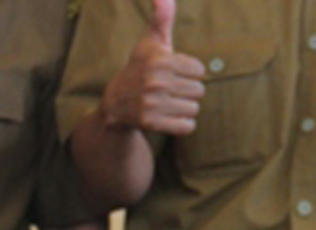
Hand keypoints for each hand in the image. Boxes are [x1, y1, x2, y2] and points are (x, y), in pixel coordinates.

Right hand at [99, 0, 204, 137]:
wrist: (115, 103)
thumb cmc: (140, 68)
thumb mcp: (151, 41)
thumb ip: (162, 16)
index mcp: (160, 60)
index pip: (199, 70)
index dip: (190, 73)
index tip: (173, 74)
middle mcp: (155, 81)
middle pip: (198, 91)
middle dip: (188, 92)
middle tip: (170, 91)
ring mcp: (152, 104)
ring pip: (193, 109)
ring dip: (185, 109)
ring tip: (168, 104)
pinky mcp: (151, 124)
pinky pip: (187, 127)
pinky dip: (182, 125)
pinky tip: (168, 118)